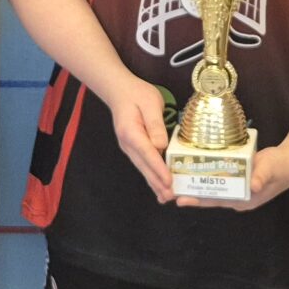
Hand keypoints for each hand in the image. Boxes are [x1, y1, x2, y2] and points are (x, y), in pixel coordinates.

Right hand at [109, 75, 175, 202]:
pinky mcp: (133, 148)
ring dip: (154, 183)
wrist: (119, 90)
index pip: (148, 154)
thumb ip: (155, 124)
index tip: (169, 182)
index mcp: (131, 133)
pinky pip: (143, 165)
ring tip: (165, 197)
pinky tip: (158, 185)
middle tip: (170, 197)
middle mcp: (128, 144)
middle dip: (157, 183)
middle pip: (144, 167)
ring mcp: (129, 148)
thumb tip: (161, 145)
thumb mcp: (150, 102)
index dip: (159, 169)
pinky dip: (151, 176)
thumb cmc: (136, 93)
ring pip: (143, 168)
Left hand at [174, 139, 288, 210]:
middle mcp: (238, 198)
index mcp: (244, 200)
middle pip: (210, 197)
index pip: (216, 201)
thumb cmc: (279, 167)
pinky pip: (218, 181)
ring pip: (212, 190)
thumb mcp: (270, 169)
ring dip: (196, 186)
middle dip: (191, 195)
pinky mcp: (237, 180)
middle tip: (169, 193)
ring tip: (176, 183)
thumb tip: (254, 185)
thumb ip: (262, 176)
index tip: (181, 199)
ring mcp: (237, 190)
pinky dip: (205, 178)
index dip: (198, 200)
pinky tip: (193, 171)